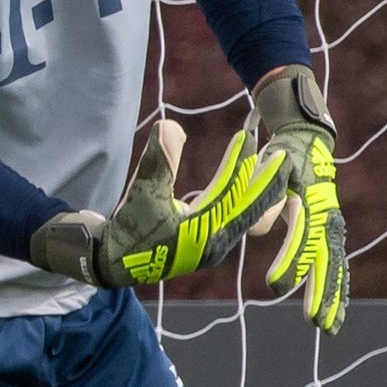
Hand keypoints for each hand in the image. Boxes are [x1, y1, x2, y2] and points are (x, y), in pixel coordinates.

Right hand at [30, 120, 284, 287]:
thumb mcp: (141, 193)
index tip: (263, 147)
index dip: (253, 171)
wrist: (109, 261)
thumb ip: (159, 160)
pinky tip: (231, 179)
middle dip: (262, 179)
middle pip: (247, 207)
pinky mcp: (198, 239)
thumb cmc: (127, 230)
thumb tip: (172, 125)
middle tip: (277, 153)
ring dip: (247, 184)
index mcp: (208, 235)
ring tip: (255, 159)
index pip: (241, 200)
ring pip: (237, 209)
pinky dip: (230, 193)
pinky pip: (224, 213)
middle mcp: (214, 242)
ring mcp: (207, 242)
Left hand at [251, 65, 347, 333]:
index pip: (301, 238)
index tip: (273, 285)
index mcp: (311, 202)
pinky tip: (335, 315)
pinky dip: (337, 289)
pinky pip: (337, 264)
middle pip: (325, 260)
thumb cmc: (281, 157)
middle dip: (320, 292)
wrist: (306, 143)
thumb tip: (259, 231)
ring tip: (328, 328)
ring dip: (332, 298)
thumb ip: (264, 198)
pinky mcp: (331, 232)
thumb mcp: (270, 169)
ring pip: (335, 267)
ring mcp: (333, 226)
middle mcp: (328, 217)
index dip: (290, 262)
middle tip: (313, 322)